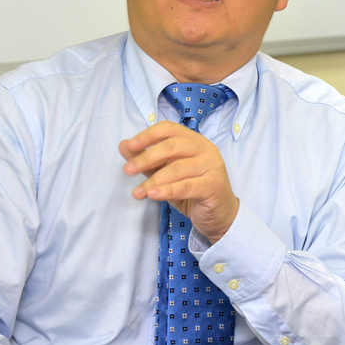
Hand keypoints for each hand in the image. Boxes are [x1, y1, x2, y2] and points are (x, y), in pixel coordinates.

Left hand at [120, 120, 238, 242]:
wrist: (220, 215)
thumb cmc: (193, 191)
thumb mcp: (166, 174)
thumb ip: (147, 160)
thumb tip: (124, 145)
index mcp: (194, 140)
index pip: (169, 129)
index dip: (148, 135)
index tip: (130, 146)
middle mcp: (205, 148)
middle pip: (172, 146)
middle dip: (146, 158)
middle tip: (127, 170)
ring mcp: (212, 166)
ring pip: (177, 168)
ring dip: (153, 180)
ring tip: (137, 192)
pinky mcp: (213, 186)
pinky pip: (186, 186)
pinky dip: (167, 190)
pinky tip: (152, 195)